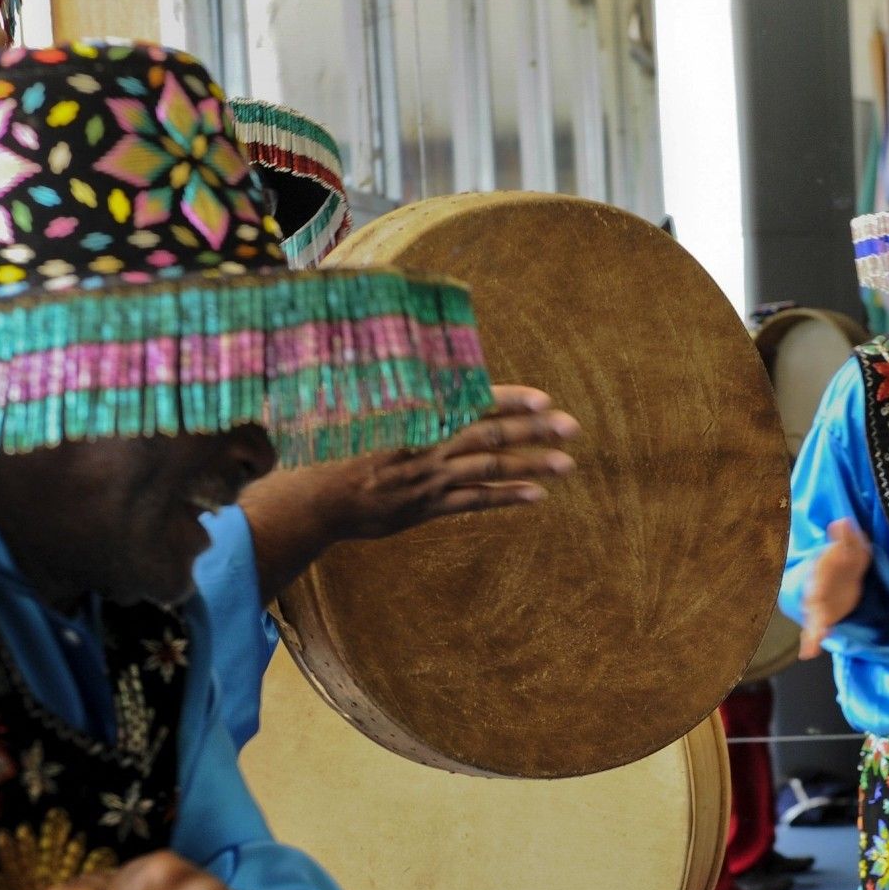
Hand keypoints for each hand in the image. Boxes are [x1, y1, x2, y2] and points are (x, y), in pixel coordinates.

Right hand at [242, 384, 579, 598]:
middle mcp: (428, 446)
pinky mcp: (426, 508)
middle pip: (491, 434)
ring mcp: (429, 479)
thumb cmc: (344, 450)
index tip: (543, 399)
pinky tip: (536, 495)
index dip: (510, 401)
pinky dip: (506, 497)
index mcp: (418, 418)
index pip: (472, 404)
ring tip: (567, 464)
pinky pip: (473, 502)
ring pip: (490, 469)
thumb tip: (444, 381)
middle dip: (535, 431)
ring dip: (532, 466)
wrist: (316, 497)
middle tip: (572, 427)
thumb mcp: (374, 413)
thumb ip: (412, 402)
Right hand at [799, 518, 871, 658]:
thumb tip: (843, 521)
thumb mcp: (847, 550)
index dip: (821, 575)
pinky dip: (810, 641)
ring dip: (813, 628)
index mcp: (822, 570)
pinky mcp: (822, 617)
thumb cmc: (842, 565)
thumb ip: (845, 538)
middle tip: (814, 602)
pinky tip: (807, 653)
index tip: (820, 580)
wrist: (832, 582)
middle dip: (815, 598)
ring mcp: (818, 605)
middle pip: (815, 594)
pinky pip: (814, 630)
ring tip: (813, 640)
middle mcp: (816, 588)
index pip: (822, 570)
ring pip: (814, 616)